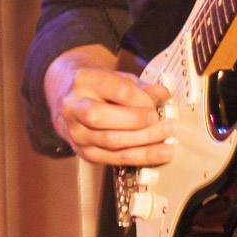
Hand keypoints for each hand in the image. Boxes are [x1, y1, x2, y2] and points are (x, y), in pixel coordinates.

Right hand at [44, 44, 174, 166]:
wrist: (68, 99)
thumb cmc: (97, 87)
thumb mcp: (117, 77)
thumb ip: (140, 86)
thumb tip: (163, 94)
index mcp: (84, 80)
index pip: (116, 89)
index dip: (141, 99)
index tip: (158, 104)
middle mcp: (74, 107)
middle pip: (103, 117)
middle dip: (138, 122)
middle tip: (163, 123)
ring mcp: (77, 132)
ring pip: (110, 141)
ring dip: (144, 144)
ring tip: (167, 143)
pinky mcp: (83, 152)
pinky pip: (113, 158)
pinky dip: (138, 157)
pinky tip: (156, 154)